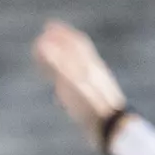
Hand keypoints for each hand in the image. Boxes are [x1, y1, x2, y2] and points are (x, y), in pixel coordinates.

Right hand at [32, 21, 128, 150]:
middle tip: (46, 40)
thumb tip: (41, 43)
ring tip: (50, 65)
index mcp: (89, 65)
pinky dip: (66, 84)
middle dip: (61, 45)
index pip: (75, 43)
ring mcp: (94, 88)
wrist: (112, 128)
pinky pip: (78, 88)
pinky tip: (61, 93)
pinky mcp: (93, 102)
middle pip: (77, 55)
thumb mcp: (71, 82)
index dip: (62, 34)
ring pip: (77, 71)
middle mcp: (93, 73)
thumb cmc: (91, 105)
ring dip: (62, 64)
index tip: (49, 26)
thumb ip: (57, 63)